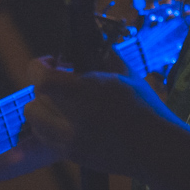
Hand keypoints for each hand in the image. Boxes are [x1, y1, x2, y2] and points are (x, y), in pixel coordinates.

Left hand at [23, 56, 178, 177]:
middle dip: (44, 88)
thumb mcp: (125, 73)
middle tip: (62, 84)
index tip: (53, 62)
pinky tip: (69, 121)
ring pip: (34, 121)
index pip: (39, 78)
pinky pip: (44, 138)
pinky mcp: (72, 157)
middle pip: (33, 100)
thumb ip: (103, 53)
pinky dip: (49, 127)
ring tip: (64, 104)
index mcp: (85, 94)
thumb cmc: (144, 107)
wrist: (156, 149)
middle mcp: (72, 120)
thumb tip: (92, 32)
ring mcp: (70, 142)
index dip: (40, 66)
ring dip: (43, 108)